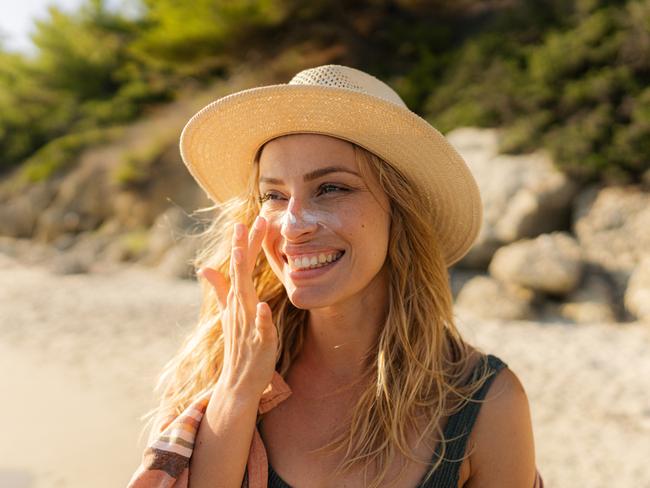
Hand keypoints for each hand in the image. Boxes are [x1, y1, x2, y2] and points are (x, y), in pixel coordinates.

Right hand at [197, 215, 277, 398]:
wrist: (238, 382)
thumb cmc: (238, 345)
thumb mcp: (228, 313)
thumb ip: (219, 290)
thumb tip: (205, 268)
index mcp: (236, 300)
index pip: (239, 267)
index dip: (244, 244)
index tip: (247, 219)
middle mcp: (239, 308)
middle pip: (241, 274)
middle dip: (244, 248)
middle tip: (249, 222)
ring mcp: (247, 324)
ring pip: (245, 296)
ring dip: (243, 276)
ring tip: (243, 255)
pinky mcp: (259, 342)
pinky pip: (260, 328)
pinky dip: (261, 318)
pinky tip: (263, 307)